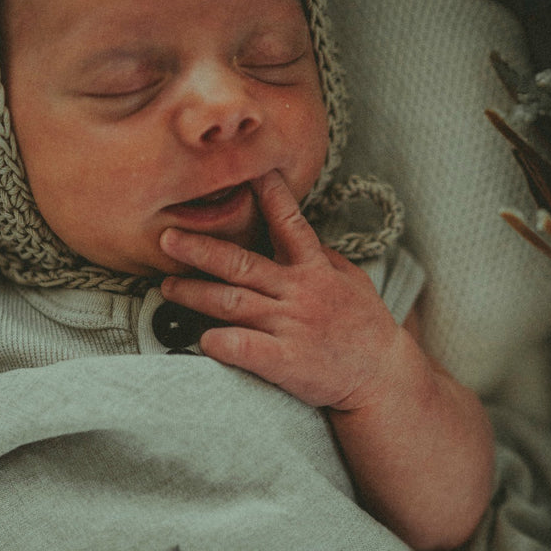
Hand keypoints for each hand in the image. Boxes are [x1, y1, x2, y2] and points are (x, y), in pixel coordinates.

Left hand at [159, 170, 401, 410]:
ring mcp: (291, 326)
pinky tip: (201, 340)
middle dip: (201, 249)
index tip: (245, 172)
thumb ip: (321, 256)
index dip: (268, 195)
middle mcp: (299, 292)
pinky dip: (221, 342)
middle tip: (167, 238)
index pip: (289, 223)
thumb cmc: (365, 327)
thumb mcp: (351, 281)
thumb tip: (296, 230)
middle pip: (241, 264)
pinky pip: (245, 348)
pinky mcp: (286, 361)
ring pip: (232, 303)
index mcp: (314, 269)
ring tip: (167, 288)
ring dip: (195, 293)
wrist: (383, 378)